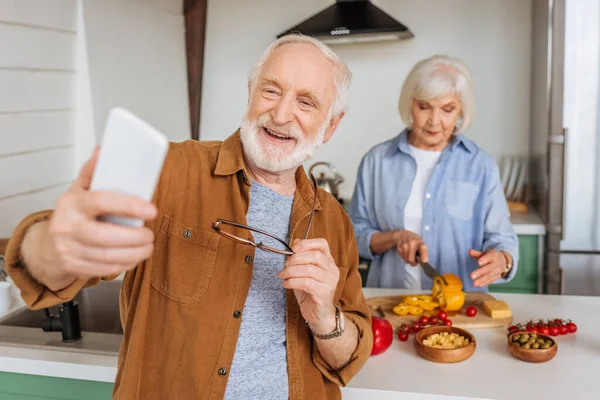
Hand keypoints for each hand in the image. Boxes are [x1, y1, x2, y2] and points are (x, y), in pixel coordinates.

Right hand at [48, 147, 157, 279]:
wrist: (48, 244)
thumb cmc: (73, 214)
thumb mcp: (80, 189)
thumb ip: (94, 172)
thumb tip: (104, 150)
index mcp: (72, 203)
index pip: (102, 202)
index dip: (129, 206)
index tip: (151, 210)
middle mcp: (66, 226)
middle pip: (104, 237)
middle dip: (134, 238)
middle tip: (150, 235)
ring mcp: (67, 249)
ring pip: (106, 257)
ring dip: (133, 254)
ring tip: (147, 247)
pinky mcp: (73, 266)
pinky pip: (103, 269)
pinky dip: (123, 265)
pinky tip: (133, 258)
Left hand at [278, 238, 339, 333]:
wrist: (318, 315)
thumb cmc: (310, 292)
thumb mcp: (303, 272)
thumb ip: (301, 257)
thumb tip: (295, 242)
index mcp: (329, 261)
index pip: (322, 244)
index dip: (306, 243)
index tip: (293, 249)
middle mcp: (332, 270)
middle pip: (314, 256)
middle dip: (295, 259)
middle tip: (285, 266)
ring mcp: (330, 282)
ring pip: (309, 270)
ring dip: (291, 271)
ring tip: (282, 276)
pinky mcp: (324, 293)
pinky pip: (306, 283)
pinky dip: (292, 282)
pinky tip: (286, 284)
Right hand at [394, 230, 427, 265]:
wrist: (402, 235)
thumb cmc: (414, 240)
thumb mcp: (421, 243)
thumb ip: (423, 251)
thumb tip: (424, 262)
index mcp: (419, 242)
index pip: (423, 250)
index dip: (424, 257)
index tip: (424, 262)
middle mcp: (412, 243)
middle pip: (411, 259)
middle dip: (414, 263)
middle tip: (416, 262)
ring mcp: (404, 246)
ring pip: (406, 260)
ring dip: (409, 260)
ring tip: (411, 255)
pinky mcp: (399, 248)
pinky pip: (403, 258)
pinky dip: (405, 257)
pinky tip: (406, 253)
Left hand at [469, 249, 507, 286]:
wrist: (504, 261)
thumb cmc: (491, 256)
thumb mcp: (485, 252)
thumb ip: (477, 253)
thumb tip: (470, 251)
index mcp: (493, 255)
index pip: (489, 257)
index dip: (484, 259)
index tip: (478, 262)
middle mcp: (496, 263)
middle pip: (488, 268)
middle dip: (480, 272)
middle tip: (471, 276)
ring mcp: (497, 271)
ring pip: (489, 275)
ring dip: (481, 280)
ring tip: (474, 284)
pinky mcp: (497, 276)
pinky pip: (491, 280)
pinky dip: (485, 283)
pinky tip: (479, 285)